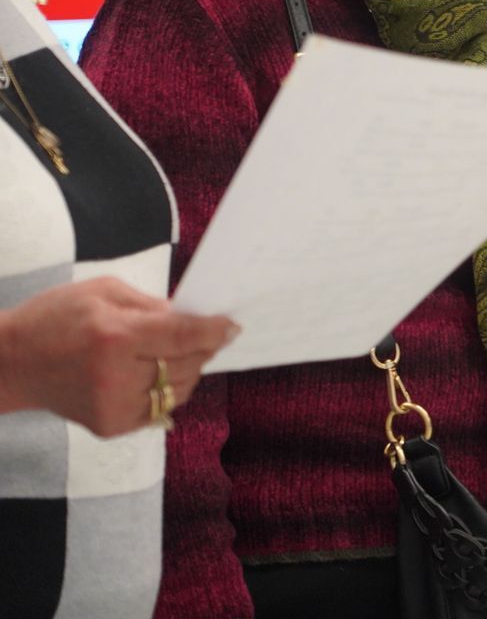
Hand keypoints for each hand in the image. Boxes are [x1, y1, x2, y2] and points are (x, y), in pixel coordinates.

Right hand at [0, 277, 237, 436]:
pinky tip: (153, 374)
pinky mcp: (110, 426)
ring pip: (179, 390)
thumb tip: (192, 319)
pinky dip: (167, 390)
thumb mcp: (102, 292)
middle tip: (209, 335)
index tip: (232, 326)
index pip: (183, 335)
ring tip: (178, 353)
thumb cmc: (54, 319)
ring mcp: (113, 406)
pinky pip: (160, 408)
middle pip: (187, 364)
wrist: (11, 364)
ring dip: (188, 370)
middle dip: (204, 348)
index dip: (214, 330)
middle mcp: (117, 376)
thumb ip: (151, 305)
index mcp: (115, 337)